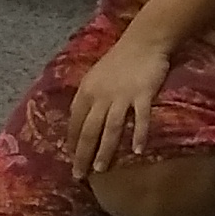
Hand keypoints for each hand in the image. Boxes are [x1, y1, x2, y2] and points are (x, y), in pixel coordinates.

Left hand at [65, 24, 173, 174]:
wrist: (144, 40)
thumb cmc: (119, 58)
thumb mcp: (96, 75)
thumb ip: (89, 96)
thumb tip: (81, 119)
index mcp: (87, 90)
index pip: (75, 121)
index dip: (72, 141)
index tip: (70, 158)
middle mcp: (101, 95)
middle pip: (89, 130)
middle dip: (82, 154)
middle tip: (79, 175)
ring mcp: (122, 96)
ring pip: (110, 128)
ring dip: (105, 150)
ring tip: (100, 169)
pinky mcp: (142, 95)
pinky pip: (140, 119)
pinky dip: (139, 135)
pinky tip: (138, 151)